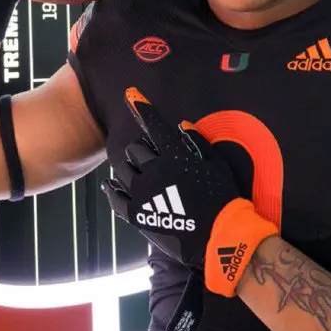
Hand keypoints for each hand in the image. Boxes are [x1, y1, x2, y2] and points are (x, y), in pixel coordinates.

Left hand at [101, 88, 278, 296]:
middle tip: (148, 156)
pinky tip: (109, 185)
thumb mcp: (216, 164)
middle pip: (134, 149)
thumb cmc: (221, 198)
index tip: (130, 94)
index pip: (154, 125)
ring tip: (134, 171)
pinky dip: (111, 189)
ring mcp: (143, 193)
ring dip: (127, 167)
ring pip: (121, 170)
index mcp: (174, 156)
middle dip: (139, 149)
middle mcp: (155, 170)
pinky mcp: (137, 214)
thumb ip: (197, 142)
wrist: (218, 236)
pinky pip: (115, 197)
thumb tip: (181, 125)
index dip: (141, 107)